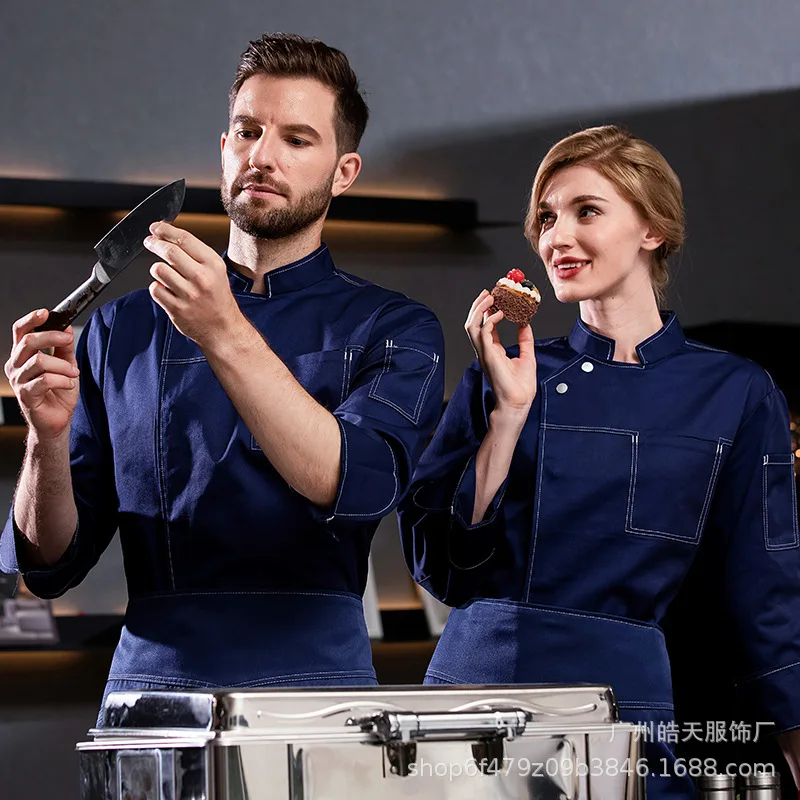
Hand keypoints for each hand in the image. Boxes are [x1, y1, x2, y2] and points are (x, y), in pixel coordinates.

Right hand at [4, 309, 79, 439]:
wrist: (58, 420)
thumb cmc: (59, 393)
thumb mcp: (66, 365)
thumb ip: (65, 348)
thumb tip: (66, 327)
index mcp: (23, 356)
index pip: (20, 331)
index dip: (31, 320)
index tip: (47, 313)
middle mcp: (16, 366)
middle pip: (28, 341)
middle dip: (52, 337)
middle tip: (68, 340)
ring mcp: (19, 381)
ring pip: (39, 360)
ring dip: (62, 365)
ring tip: (73, 373)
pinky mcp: (25, 395)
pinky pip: (45, 380)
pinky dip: (62, 380)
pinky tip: (69, 384)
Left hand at [144, 222, 242, 344]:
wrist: (223, 329)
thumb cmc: (217, 298)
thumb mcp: (216, 271)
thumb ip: (195, 255)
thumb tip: (168, 237)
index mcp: (213, 265)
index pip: (184, 239)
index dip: (165, 230)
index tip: (156, 228)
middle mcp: (201, 278)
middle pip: (169, 251)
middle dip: (154, 243)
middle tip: (149, 242)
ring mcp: (188, 295)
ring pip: (158, 269)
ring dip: (157, 269)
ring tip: (164, 273)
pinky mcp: (176, 309)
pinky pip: (155, 289)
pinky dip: (157, 288)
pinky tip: (167, 290)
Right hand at [465, 290, 536, 414]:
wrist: (518, 403)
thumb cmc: (521, 387)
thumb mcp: (527, 356)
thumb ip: (524, 339)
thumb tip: (526, 323)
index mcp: (492, 350)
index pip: (485, 325)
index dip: (488, 310)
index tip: (496, 297)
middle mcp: (485, 350)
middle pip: (473, 322)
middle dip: (478, 305)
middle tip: (489, 291)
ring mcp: (484, 353)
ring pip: (472, 325)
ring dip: (479, 309)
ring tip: (490, 296)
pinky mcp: (488, 355)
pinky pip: (483, 332)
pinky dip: (490, 320)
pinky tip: (501, 313)